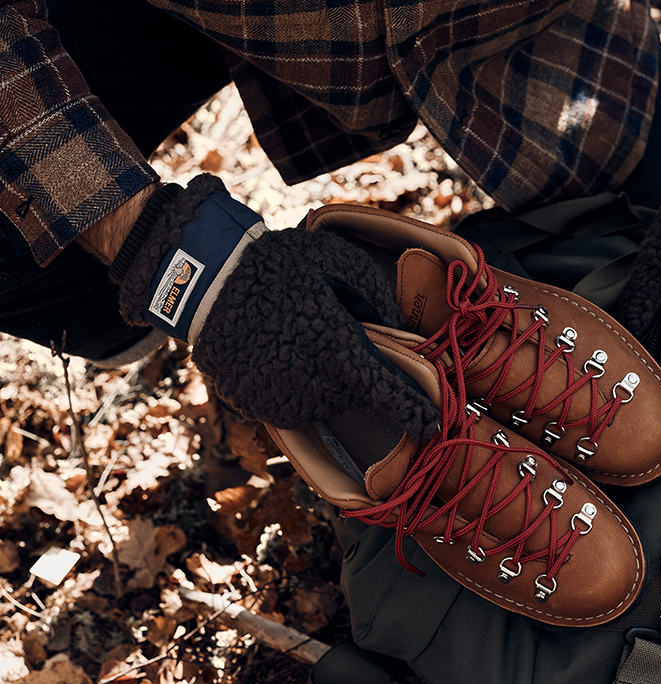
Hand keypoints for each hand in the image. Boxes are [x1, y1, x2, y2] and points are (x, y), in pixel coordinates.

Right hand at [112, 176, 437, 444]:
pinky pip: (291, 406)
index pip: (385, 389)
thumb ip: (375, 294)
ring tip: (305, 341)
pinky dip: (298, 387)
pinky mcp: (253, 406)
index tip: (434, 423)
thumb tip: (397, 326)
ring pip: (323, 405)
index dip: (414, 410)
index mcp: (333, 344)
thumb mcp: (337, 260)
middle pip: (354, 396)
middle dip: (360, 377)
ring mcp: (277, 398)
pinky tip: (284, 353)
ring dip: (329, 383)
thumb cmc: (276, 264)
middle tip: (339, 338)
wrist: (204, 281)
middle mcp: (308, 381)